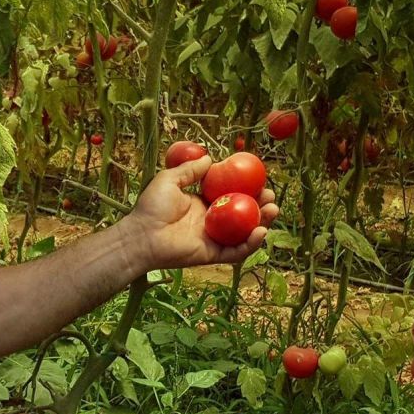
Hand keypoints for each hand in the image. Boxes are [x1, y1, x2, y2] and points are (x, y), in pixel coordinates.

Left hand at [120, 155, 278, 270]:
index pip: (232, 195)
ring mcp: (214, 239)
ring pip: (245, 233)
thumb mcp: (170, 179)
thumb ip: (190, 170)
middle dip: (261, 206)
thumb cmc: (151, 207)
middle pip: (244, 214)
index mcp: (204, 204)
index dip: (248, 189)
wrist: (142, 234)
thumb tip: (210, 158)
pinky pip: (237, 252)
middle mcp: (212, 221)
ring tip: (272, 210)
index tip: (260, 180)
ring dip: (262, 223)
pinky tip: (261, 232)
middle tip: (271, 197)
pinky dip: (251, 244)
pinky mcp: (213, 254)